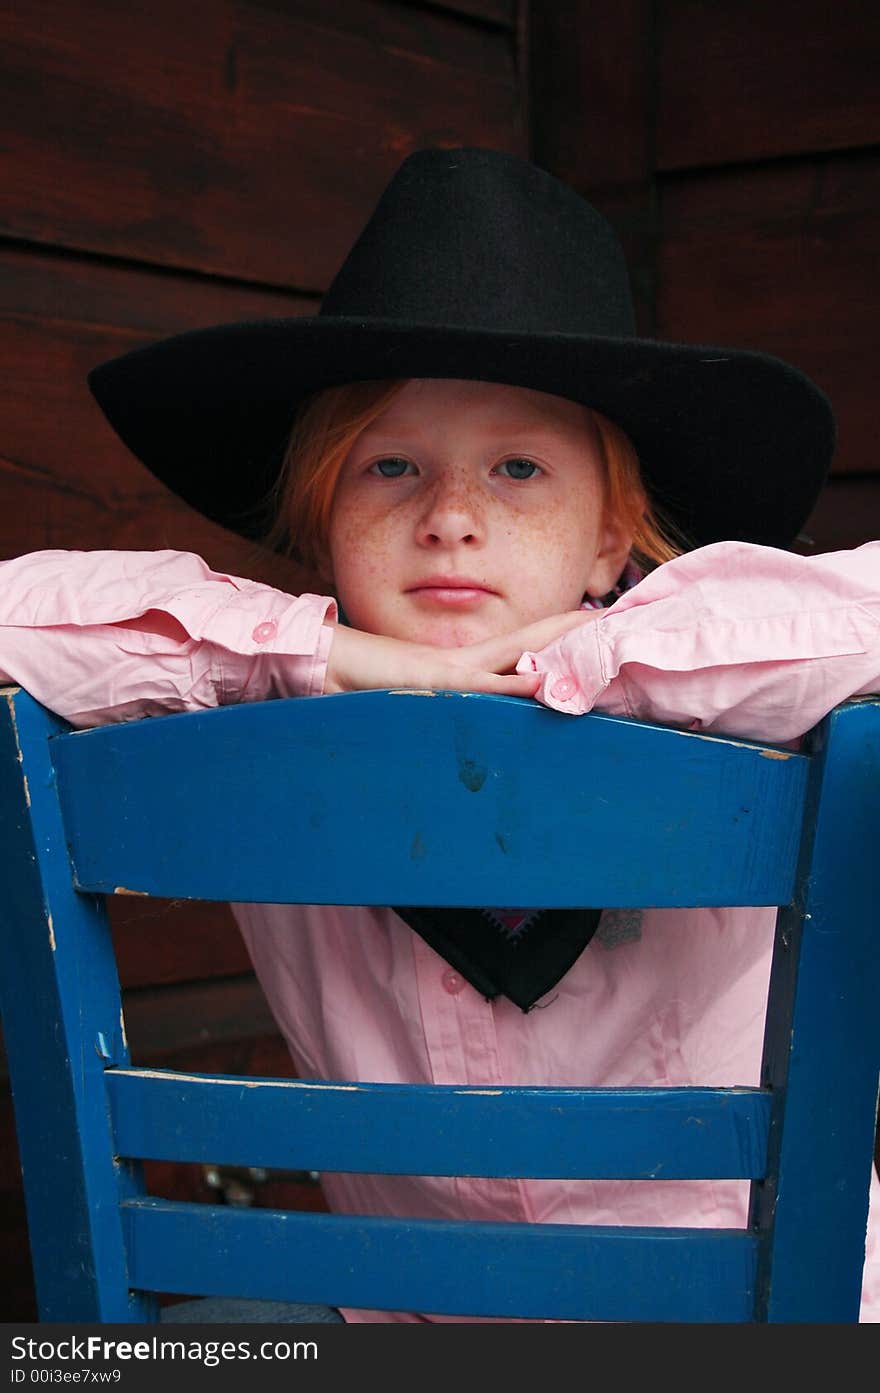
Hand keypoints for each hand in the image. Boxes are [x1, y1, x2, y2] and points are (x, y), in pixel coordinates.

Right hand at [323, 611, 596, 697]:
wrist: (322, 669)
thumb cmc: (362, 689)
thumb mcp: (412, 705)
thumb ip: (440, 712)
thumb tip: (458, 727)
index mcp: (464, 668)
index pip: (520, 650)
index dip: (555, 637)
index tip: (591, 628)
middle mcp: (465, 663)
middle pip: (530, 639)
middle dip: (570, 628)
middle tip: (611, 616)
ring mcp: (451, 670)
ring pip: (514, 653)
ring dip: (553, 644)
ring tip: (594, 632)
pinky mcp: (434, 682)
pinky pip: (478, 682)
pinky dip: (509, 682)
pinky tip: (539, 679)